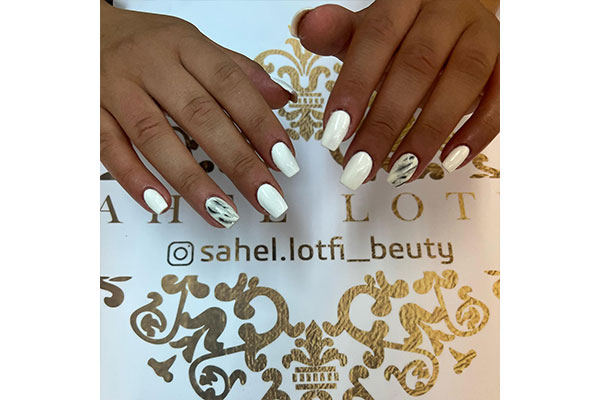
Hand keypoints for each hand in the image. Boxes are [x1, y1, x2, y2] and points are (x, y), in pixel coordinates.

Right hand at [101, 1, 298, 227]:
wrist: (82, 31)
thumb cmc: (148, 43)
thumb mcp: (194, 44)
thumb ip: (238, 71)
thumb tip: (282, 99)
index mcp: (185, 45)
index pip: (230, 84)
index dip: (260, 123)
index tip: (284, 161)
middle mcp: (151, 65)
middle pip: (199, 116)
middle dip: (237, 162)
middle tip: (267, 198)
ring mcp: (116, 88)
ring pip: (155, 137)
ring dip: (191, 180)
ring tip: (224, 213)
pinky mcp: (88, 111)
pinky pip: (109, 148)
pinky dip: (134, 178)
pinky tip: (161, 204)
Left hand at [291, 0, 498, 189]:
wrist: (460, 9)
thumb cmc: (405, 29)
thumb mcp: (368, 28)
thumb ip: (339, 33)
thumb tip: (305, 27)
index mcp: (404, 0)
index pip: (376, 39)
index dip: (355, 87)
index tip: (334, 135)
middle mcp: (446, 12)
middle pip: (416, 67)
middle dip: (385, 123)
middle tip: (360, 168)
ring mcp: (482, 35)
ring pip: (461, 82)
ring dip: (429, 131)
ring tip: (401, 172)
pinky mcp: (506, 61)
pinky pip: (501, 97)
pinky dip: (477, 132)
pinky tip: (450, 161)